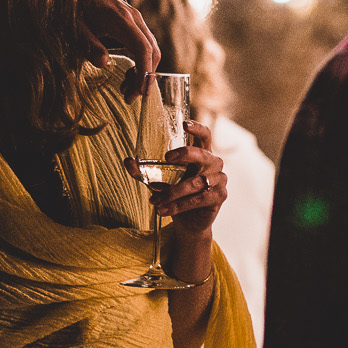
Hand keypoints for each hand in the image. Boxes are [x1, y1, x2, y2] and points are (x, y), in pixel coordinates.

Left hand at [68, 0, 157, 95]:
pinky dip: (141, 62)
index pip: (142, 49)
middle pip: (152, 51)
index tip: (138, 93)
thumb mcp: (74, 26)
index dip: (144, 72)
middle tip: (130, 98)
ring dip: (143, 72)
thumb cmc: (74, 6)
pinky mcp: (134, 23)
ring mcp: (136, 19)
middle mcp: (134, 18)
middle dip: (145, 77)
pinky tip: (128, 74)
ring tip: (126, 90)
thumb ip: (88, 43)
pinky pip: (145, 45)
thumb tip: (104, 63)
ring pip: (151, 49)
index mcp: (120, 19)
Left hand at [129, 120, 227, 241]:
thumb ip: (144, 171)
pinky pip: (199, 199)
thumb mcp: (158, 182)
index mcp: (201, 155)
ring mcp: (219, 180)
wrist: (188, 222)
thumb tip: (128, 161)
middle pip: (202, 155)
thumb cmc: (176, 196)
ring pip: (196, 183)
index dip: (197, 128)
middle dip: (185, 154)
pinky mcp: (219, 197)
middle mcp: (213, 164)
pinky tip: (165, 210)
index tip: (184, 124)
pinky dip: (179, 205)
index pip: (205, 136)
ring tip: (156, 201)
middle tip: (167, 158)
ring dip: (173, 192)